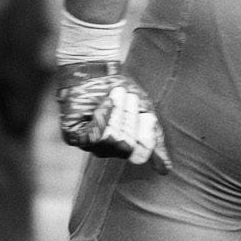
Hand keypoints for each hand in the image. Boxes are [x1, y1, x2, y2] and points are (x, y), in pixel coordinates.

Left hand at [56, 61, 170, 170]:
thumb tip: (166, 170)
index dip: (146, 136)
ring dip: (118, 113)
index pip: (140, 155)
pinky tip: (104, 102)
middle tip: (129, 98)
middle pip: (127, 146)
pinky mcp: (74, 136)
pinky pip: (94, 135)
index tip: (146, 115)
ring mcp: (90, 145)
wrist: (98, 70)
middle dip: (131, 118)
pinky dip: (103, 114)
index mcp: (126, 147)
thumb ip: (153, 139)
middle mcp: (108, 150)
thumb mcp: (145, 112)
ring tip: (117, 95)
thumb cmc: (123, 91)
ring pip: (111, 140)